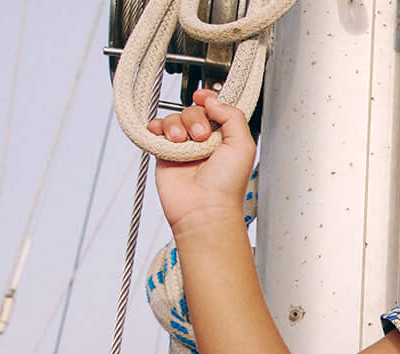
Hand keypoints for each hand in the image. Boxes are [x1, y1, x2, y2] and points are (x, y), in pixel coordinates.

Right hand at [146, 89, 256, 240]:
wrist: (203, 209)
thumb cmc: (226, 185)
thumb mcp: (242, 145)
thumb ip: (233, 116)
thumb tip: (213, 100)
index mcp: (225, 137)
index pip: (213, 108)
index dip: (208, 99)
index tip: (202, 97)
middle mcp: (204, 140)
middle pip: (192, 111)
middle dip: (194, 118)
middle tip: (200, 137)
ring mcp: (184, 146)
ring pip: (174, 119)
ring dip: (176, 125)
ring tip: (182, 142)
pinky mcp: (165, 153)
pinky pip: (156, 131)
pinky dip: (156, 128)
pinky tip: (162, 135)